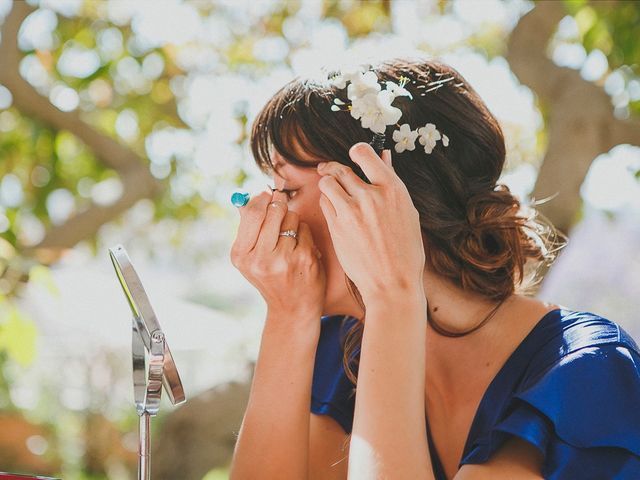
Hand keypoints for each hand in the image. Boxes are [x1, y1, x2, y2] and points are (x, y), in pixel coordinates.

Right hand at [230, 189, 326, 327]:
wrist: (292, 310)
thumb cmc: (271, 277)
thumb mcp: (250, 258)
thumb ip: (248, 229)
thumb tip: (247, 197)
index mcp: (241, 255)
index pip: (252, 212)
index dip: (262, 199)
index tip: (267, 195)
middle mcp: (260, 258)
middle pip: (274, 210)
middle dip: (279, 206)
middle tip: (281, 209)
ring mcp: (284, 259)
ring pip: (292, 217)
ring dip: (293, 221)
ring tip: (290, 238)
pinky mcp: (305, 259)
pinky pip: (305, 229)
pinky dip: (304, 234)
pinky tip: (301, 249)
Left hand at [316, 142, 425, 302]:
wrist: (392, 283)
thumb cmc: (405, 250)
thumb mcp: (407, 213)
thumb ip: (391, 183)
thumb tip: (384, 156)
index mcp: (393, 189)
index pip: (365, 154)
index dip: (356, 152)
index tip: (353, 155)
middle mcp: (371, 196)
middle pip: (341, 169)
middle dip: (333, 168)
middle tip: (328, 170)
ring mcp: (351, 212)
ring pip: (328, 184)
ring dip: (328, 184)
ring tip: (331, 190)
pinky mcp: (336, 227)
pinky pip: (324, 204)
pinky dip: (327, 203)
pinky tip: (334, 210)